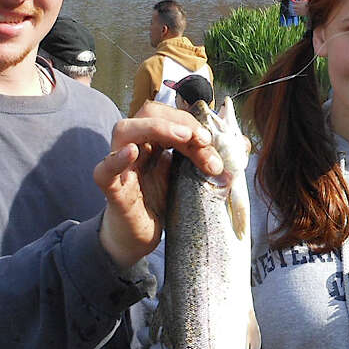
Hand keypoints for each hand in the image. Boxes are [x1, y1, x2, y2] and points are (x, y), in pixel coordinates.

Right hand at [94, 102, 222, 267]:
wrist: (140, 237)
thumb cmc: (162, 203)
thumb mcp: (191, 179)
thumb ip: (212, 160)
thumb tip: (243, 144)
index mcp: (154, 140)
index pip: (172, 116)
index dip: (194, 123)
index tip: (213, 143)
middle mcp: (135, 144)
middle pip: (149, 112)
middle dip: (181, 121)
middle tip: (204, 141)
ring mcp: (120, 164)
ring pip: (125, 129)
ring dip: (156, 128)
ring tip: (184, 137)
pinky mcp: (111, 188)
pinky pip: (104, 169)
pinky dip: (116, 159)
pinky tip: (133, 153)